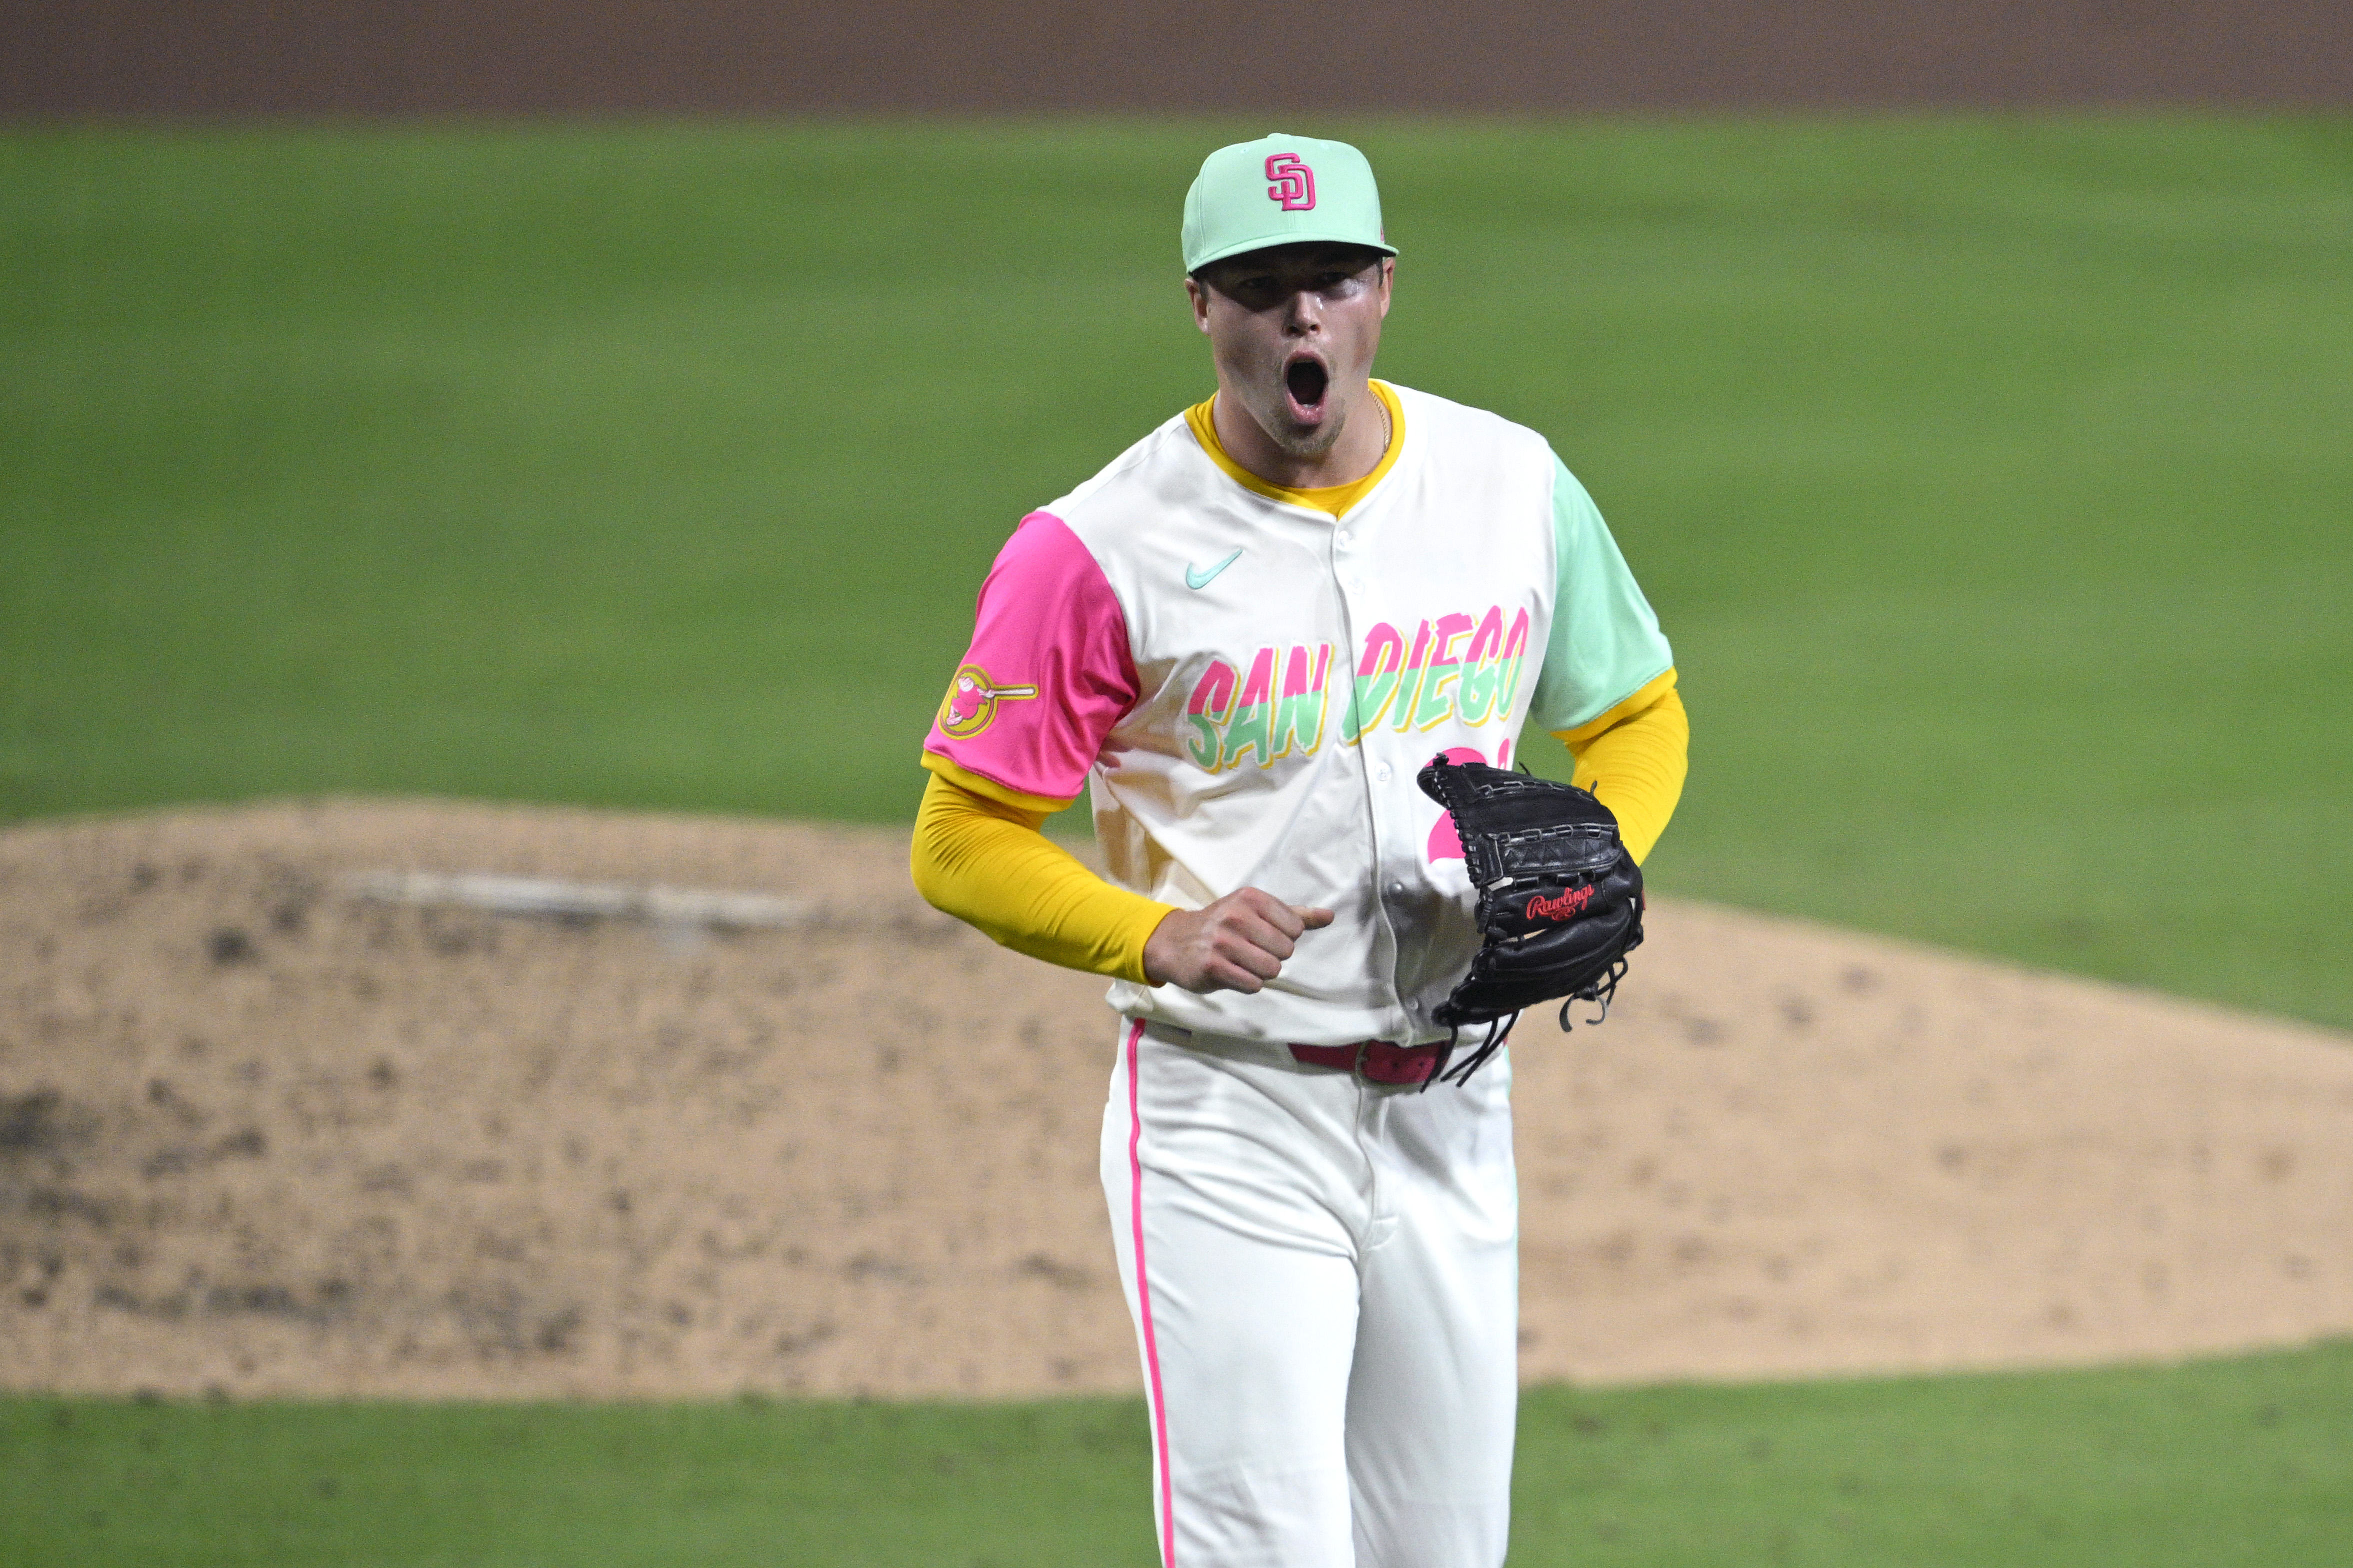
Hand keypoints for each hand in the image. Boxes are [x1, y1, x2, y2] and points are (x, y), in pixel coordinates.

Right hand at [1143, 889, 1335, 994]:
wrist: (1174, 942)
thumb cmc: (1222, 926)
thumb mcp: (1256, 911)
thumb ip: (1296, 914)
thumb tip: (1330, 916)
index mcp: (1251, 898)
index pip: (1296, 927)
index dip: (1283, 937)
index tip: (1262, 935)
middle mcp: (1236, 916)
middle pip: (1286, 950)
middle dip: (1272, 956)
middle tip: (1249, 950)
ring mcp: (1223, 941)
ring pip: (1271, 969)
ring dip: (1260, 972)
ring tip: (1241, 962)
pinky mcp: (1213, 966)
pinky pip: (1253, 984)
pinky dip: (1247, 983)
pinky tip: (1232, 973)